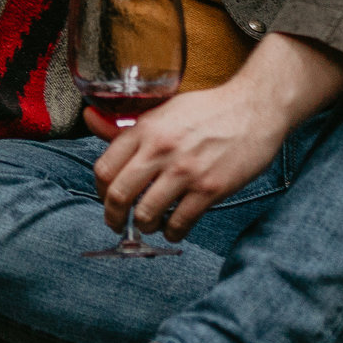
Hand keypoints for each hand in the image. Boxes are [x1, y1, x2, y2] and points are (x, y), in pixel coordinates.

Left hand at [91, 85, 286, 240]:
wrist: (254, 109)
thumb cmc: (208, 109)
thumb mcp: (163, 109)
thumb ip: (127, 124)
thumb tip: (89, 119)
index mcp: (145, 129)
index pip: (104, 169)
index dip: (100, 191)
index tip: (106, 198)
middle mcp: (160, 150)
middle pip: (118, 195)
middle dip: (113, 216)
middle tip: (118, 223)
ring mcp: (185, 172)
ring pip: (146, 214)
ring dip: (144, 227)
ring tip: (150, 225)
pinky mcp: (209, 189)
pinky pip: (180, 223)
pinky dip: (173, 233)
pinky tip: (175, 229)